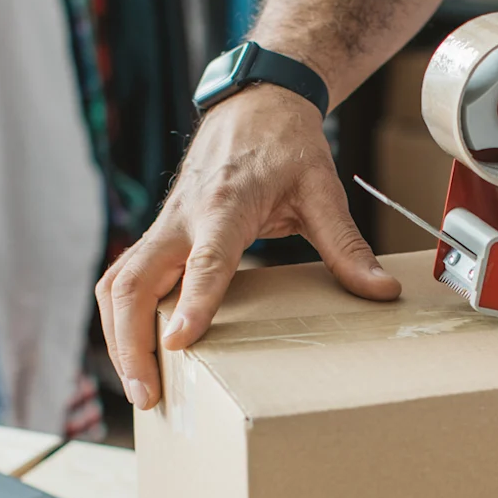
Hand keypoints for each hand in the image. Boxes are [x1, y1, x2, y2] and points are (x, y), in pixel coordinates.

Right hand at [95, 84, 399, 408]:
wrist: (255, 104)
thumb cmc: (286, 146)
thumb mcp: (323, 191)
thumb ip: (347, 246)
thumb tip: (381, 291)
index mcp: (226, 203)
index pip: (205, 260)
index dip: (191, 302)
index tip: (178, 343)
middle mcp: (183, 217)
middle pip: (133, 282)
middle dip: (131, 342)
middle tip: (147, 394)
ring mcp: (164, 226)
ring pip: (116, 284)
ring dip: (116, 337)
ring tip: (140, 386)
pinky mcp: (158, 235)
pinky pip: (123, 279)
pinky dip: (119, 319)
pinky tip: (134, 353)